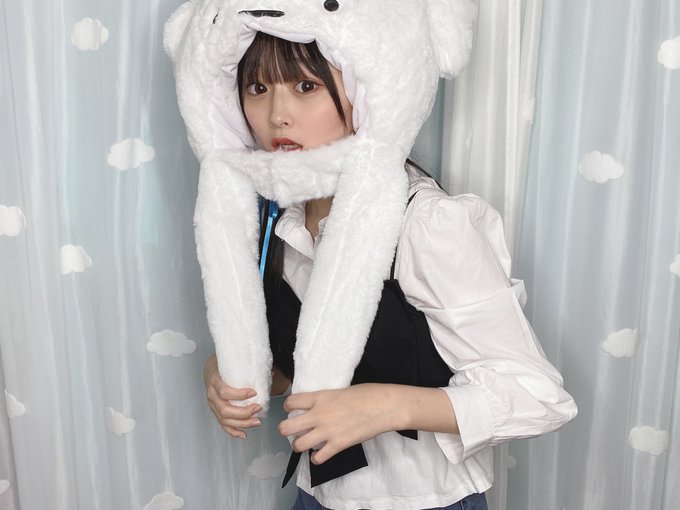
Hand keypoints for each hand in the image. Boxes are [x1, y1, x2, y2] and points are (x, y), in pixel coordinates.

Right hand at [204, 354, 261, 438]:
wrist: (211, 369)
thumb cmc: (223, 365)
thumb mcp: (233, 363)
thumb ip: (250, 368)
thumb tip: (271, 374)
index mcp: (214, 381)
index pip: (224, 391)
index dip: (239, 394)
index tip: (254, 393)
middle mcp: (211, 395)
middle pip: (225, 410)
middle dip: (244, 412)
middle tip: (259, 408)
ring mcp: (212, 405)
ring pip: (225, 419)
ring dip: (242, 423)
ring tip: (257, 422)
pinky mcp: (216, 412)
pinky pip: (223, 425)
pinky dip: (233, 431)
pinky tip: (244, 434)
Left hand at [278, 384, 403, 464]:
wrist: (384, 406)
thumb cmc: (367, 393)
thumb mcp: (341, 390)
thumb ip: (326, 399)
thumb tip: (320, 405)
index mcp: (320, 397)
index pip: (291, 403)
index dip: (288, 407)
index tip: (293, 410)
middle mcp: (318, 415)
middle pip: (286, 427)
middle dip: (285, 430)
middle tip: (293, 431)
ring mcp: (327, 431)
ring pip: (298, 445)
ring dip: (299, 445)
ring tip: (305, 443)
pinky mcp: (338, 445)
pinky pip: (318, 458)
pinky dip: (316, 458)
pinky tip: (321, 454)